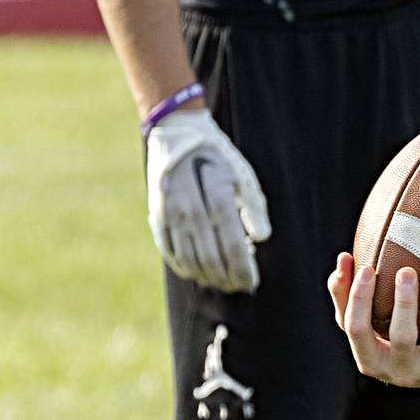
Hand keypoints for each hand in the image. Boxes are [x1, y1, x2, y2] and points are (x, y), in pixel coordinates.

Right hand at [145, 106, 270, 291]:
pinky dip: (184, 267)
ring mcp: (170, 214)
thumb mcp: (242, 173)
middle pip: (211, 258)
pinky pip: (170, 251)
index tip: (252, 283)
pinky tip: (198, 273)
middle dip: (227, 279)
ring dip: (207, 277)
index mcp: (216, 196)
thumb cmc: (217, 154)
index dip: (243, 270)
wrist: (176, 131)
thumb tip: (261, 239)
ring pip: (189, 260)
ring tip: (222, 283)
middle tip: (240, 288)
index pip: (233, 246)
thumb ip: (254, 207)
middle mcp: (190, 208)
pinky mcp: (157, 215)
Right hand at [329, 251, 419, 387]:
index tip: (366, 268)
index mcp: (370, 359)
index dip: (358, 300)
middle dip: (405, 304)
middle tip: (407, 271)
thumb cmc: (382, 338)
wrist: (419, 372)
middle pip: (402, 337)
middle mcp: (401, 370)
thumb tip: (344, 259)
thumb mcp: (361, 324)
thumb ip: (346, 294)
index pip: (357, 330)